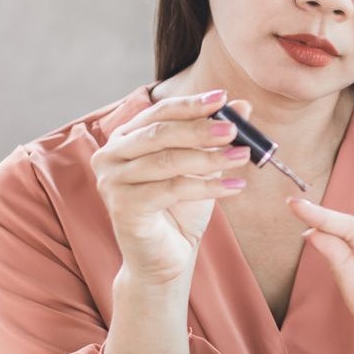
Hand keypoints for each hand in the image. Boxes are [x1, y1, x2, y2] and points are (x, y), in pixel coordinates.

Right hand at [91, 90, 254, 284]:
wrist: (167, 256)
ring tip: (242, 156)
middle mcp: (110, 155)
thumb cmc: (181, 208)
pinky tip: (235, 186)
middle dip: (202, 129)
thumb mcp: (201, 166)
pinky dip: (208, 186)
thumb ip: (215, 136)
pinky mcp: (122, 206)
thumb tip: (242, 105)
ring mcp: (112, 181)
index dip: (192, 104)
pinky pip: (171, 189)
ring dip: (210, 158)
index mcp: (125, 137)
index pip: (159, 112)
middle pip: (161, 133)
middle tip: (235, 129)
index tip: (223, 97)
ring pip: (168, 161)